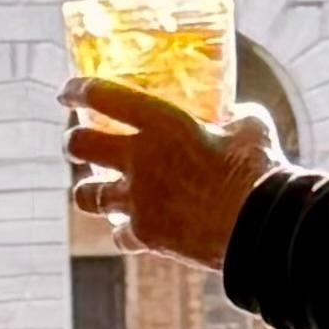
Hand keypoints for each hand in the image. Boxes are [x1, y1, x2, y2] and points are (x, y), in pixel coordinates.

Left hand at [61, 80, 279, 270]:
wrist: (260, 226)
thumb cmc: (260, 170)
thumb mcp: (250, 127)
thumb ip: (233, 118)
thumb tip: (233, 117)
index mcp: (162, 124)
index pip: (103, 96)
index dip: (78, 91)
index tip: (67, 94)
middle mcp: (139, 159)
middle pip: (79, 146)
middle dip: (73, 143)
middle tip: (78, 143)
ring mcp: (138, 201)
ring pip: (86, 196)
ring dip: (88, 190)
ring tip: (95, 190)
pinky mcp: (147, 236)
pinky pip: (119, 235)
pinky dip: (123, 231)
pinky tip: (131, 229)